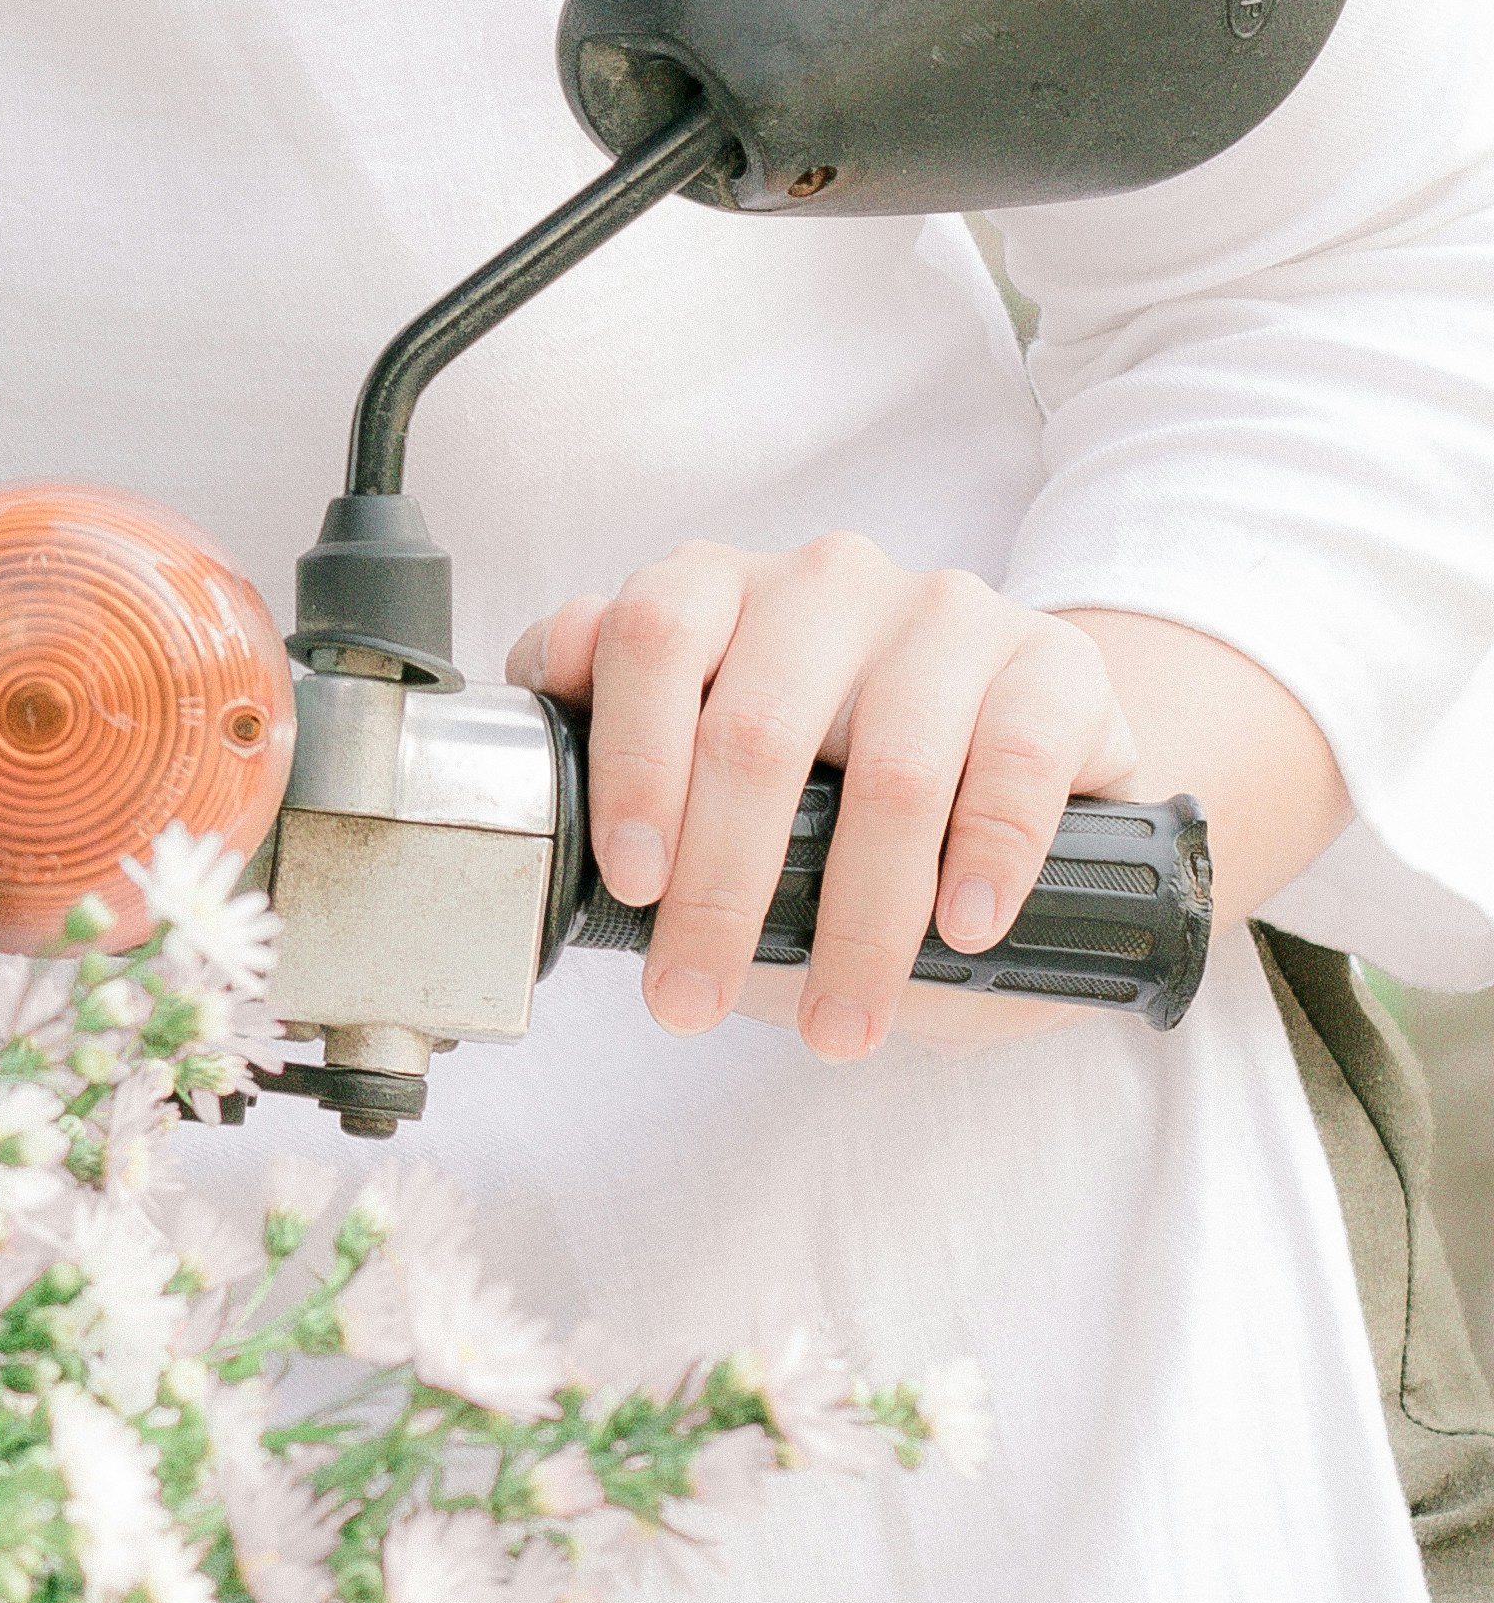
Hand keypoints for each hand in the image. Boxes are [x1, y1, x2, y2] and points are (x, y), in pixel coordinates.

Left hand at [507, 534, 1139, 1064]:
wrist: (1013, 779)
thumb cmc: (835, 793)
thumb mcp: (708, 786)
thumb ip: (612, 763)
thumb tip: (548, 793)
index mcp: (719, 590)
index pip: (653, 639)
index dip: (634, 762)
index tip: (633, 884)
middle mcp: (824, 582)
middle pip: (757, 724)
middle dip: (722, 889)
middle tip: (698, 1000)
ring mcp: (945, 613)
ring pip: (892, 763)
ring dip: (860, 919)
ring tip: (840, 1019)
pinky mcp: (1054, 664)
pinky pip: (1017, 757)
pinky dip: (988, 856)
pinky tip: (964, 928)